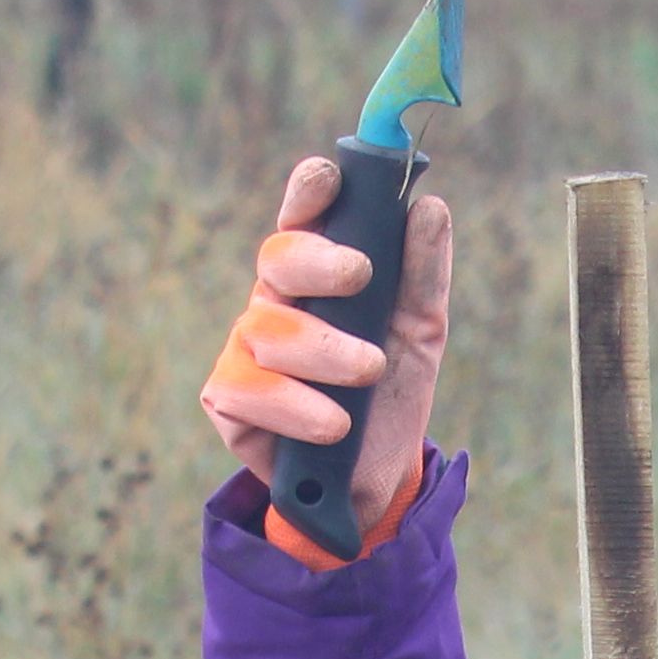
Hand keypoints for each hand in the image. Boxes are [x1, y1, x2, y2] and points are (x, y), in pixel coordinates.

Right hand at [197, 156, 457, 563]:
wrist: (376, 480)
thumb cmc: (389, 392)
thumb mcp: (420, 332)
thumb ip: (424, 273)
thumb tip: (429, 208)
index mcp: (315, 276)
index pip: (302, 218)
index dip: (308, 193)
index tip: (331, 178)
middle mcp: (274, 302)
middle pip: (277, 259)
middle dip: (319, 262)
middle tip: (362, 275)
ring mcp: (245, 348)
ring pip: (268, 328)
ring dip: (325, 349)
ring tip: (368, 373)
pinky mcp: (228, 399)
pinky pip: (251, 390)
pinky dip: (297, 407)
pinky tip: (333, 425)